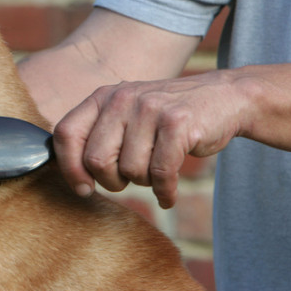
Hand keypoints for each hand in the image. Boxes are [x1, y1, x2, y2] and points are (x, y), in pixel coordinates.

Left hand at [53, 70, 245, 207]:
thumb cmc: (165, 117)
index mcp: (103, 97)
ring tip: (156, 170)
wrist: (223, 97)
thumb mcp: (126, 115)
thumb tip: (75, 181)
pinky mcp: (178, 123)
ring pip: (131, 170)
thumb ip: (98, 137)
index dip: (69, 168)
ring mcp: (150, 108)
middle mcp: (122, 98)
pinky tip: (169, 193)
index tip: (83, 188)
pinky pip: (161, 174)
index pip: (66, 133)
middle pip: (96, 160)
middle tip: (128, 179)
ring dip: (145, 182)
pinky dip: (165, 191)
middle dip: (111, 181)